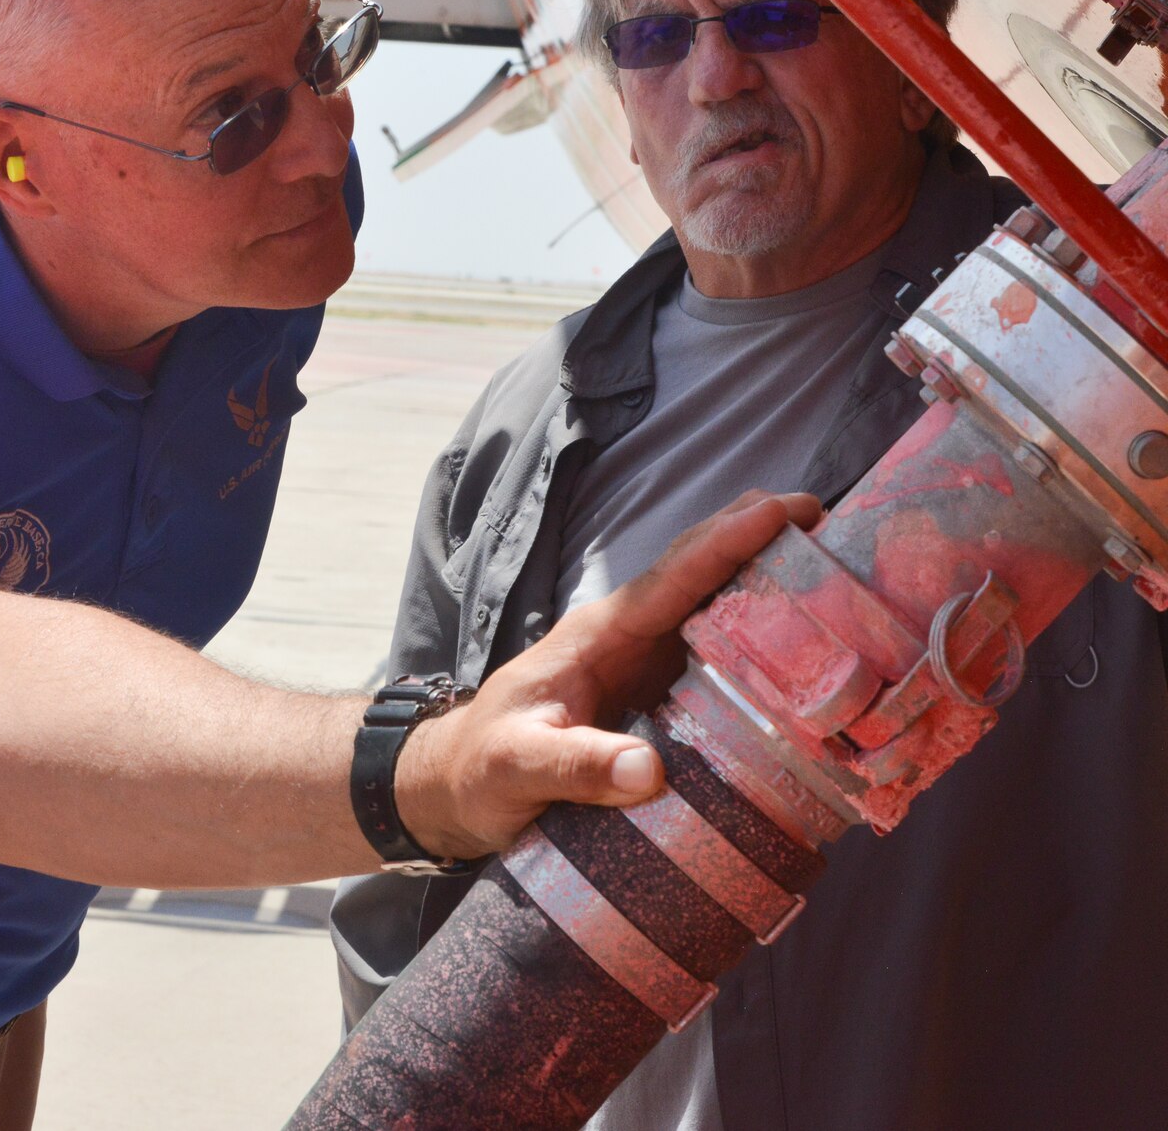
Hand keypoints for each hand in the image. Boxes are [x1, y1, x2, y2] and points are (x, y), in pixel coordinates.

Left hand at [394, 489, 821, 859]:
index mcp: (598, 637)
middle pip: (703, 576)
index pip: (673, 576)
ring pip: (716, 614)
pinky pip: (716, 664)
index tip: (789, 509)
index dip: (731, 540)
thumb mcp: (517, 767)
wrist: (453, 790)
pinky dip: (761, 649)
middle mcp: (627, 640)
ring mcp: (643, 668)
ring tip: (844, 575)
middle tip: (838, 523)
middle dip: (765, 541)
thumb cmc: (478, 769)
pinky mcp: (655, 702)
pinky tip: (808, 657)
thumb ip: (575, 766)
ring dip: (773, 590)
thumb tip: (649, 772)